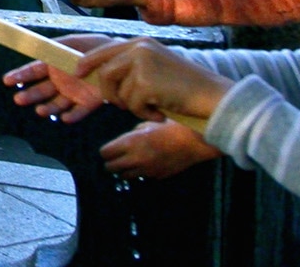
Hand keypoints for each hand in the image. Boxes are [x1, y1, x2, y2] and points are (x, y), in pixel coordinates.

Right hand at [2, 34, 113, 120]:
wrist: (117, 57)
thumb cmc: (93, 46)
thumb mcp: (74, 41)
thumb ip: (60, 49)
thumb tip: (51, 61)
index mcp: (54, 64)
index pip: (33, 71)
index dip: (20, 75)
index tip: (7, 80)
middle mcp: (61, 81)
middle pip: (41, 90)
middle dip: (29, 95)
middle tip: (19, 99)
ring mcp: (73, 92)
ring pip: (56, 103)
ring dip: (47, 108)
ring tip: (40, 110)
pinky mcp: (88, 102)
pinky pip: (78, 112)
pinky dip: (71, 116)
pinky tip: (64, 118)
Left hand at [73, 37, 232, 123]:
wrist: (212, 95)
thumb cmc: (186, 86)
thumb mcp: (155, 66)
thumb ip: (131, 66)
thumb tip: (103, 76)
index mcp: (140, 43)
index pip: (104, 50)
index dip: (88, 62)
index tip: (77, 72)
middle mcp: (139, 49)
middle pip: (104, 73)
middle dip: (110, 93)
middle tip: (126, 105)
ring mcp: (142, 64)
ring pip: (118, 91)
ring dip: (132, 105)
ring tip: (153, 105)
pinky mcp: (146, 82)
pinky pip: (132, 105)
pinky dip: (145, 113)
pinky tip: (161, 110)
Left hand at [100, 120, 220, 179]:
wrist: (194, 142)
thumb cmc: (171, 127)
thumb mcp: (148, 123)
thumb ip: (133, 134)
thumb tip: (126, 140)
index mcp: (131, 143)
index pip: (105, 153)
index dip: (105, 151)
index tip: (108, 148)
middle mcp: (136, 159)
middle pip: (111, 168)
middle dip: (110, 162)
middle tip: (113, 157)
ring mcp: (147, 170)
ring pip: (125, 176)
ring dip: (123, 169)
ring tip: (128, 161)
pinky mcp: (157, 176)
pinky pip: (142, 176)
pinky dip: (140, 172)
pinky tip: (147, 163)